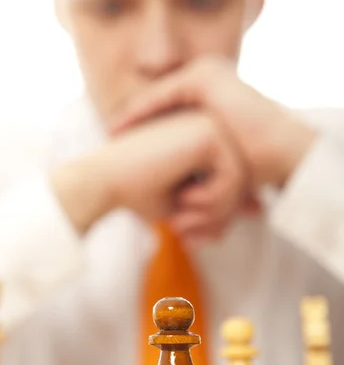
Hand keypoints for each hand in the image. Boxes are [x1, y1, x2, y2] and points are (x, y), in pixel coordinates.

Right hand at [51, 111, 249, 243]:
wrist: (105, 180)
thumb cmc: (137, 192)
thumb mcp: (187, 202)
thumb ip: (219, 202)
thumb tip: (258, 210)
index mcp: (203, 137)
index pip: (234, 179)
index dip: (224, 213)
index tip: (203, 237)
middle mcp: (210, 125)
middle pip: (243, 179)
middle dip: (222, 217)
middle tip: (195, 239)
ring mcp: (211, 125)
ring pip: (242, 179)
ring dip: (217, 213)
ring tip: (184, 223)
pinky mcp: (209, 133)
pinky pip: (233, 176)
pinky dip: (212, 199)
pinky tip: (184, 198)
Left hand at [111, 56, 317, 187]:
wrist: (279, 151)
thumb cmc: (255, 163)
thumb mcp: (218, 156)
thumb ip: (199, 156)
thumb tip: (182, 178)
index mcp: (213, 93)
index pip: (170, 109)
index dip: (145, 128)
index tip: (123, 146)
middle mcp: (208, 76)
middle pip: (161, 101)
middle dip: (135, 120)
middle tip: (110, 137)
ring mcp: (206, 72)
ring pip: (158, 98)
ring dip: (132, 116)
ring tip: (111, 133)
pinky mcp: (203, 76)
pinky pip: (162, 96)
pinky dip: (140, 112)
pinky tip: (121, 128)